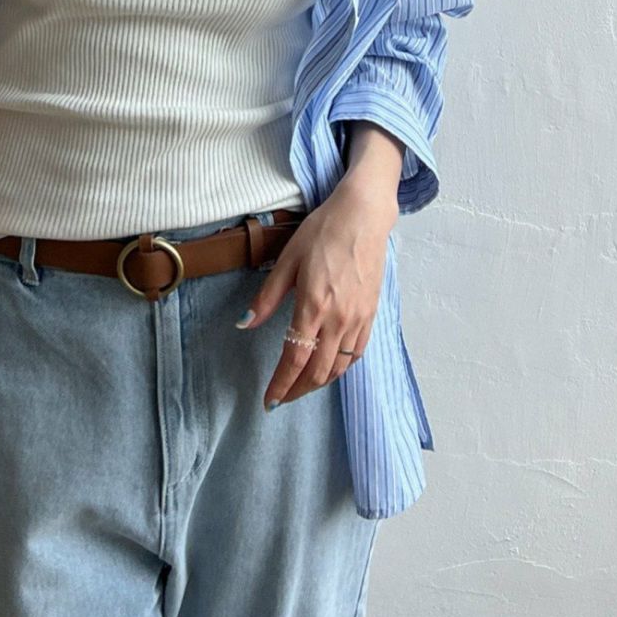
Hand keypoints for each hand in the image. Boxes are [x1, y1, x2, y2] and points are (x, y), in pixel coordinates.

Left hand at [239, 180, 398, 408]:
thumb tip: (244, 324)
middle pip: (317, 372)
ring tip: (301, 386)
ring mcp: (358, 319)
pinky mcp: (371, 314)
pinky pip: (357, 353)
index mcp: (313, 306)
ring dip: (318, 383)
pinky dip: (341, 367)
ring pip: (339, 367)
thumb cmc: (322, 232)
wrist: (363, 216)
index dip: (280, 384)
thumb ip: (267, 297)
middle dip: (297, 390)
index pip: (294, 359)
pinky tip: (329, 367)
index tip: (269, 400)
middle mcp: (338, 319)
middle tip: (282, 397)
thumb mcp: (287, 260)